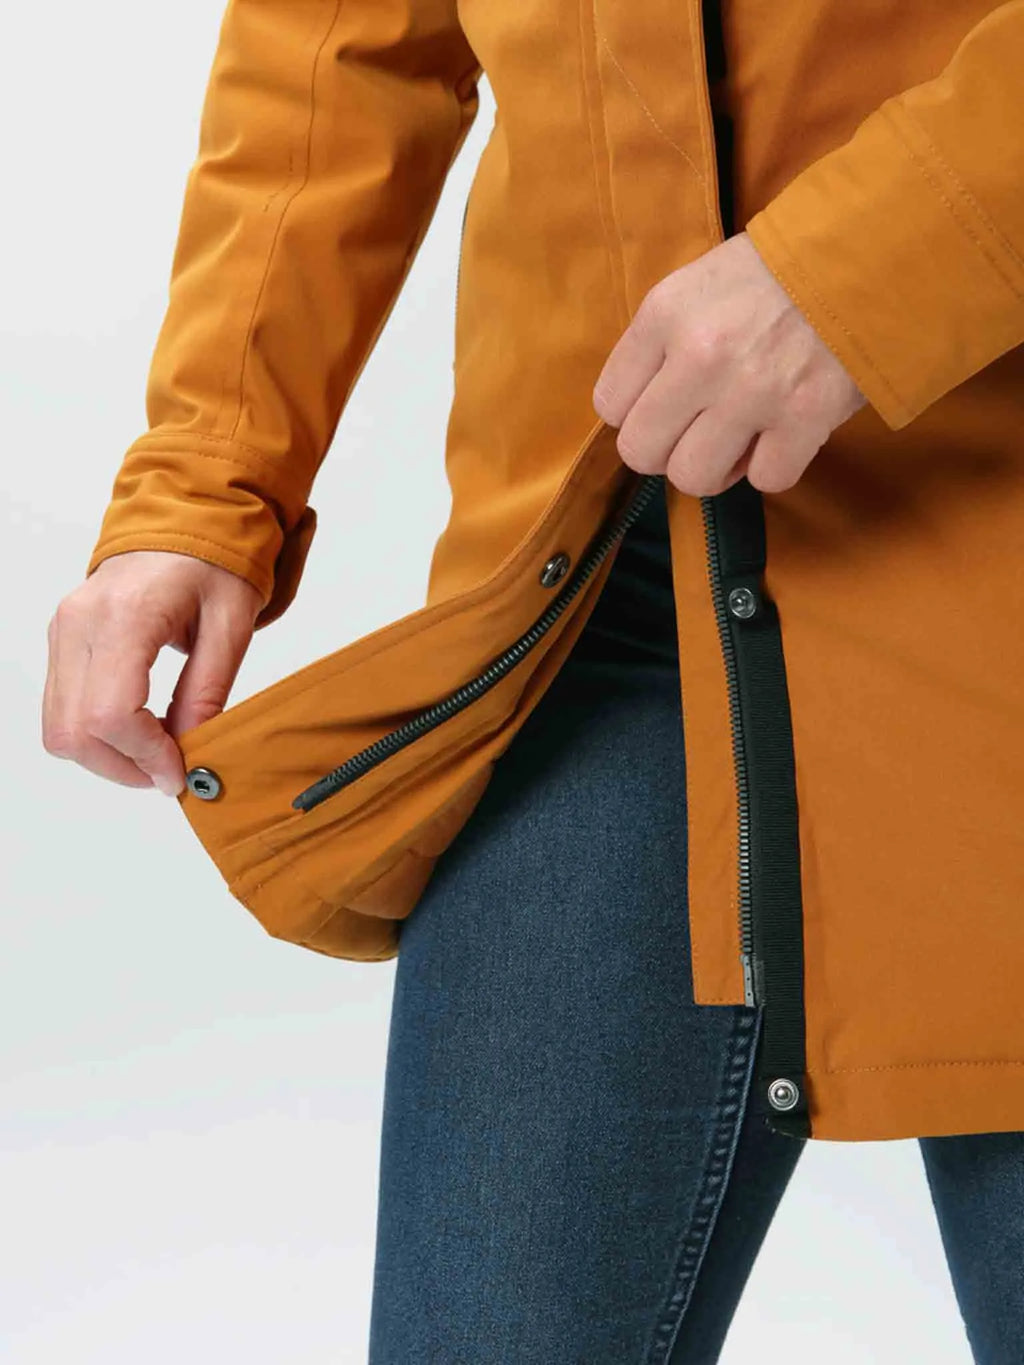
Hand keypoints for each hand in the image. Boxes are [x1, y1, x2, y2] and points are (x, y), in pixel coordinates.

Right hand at [42, 551, 263, 796]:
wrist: (183, 516)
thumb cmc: (213, 562)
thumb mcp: (231, 627)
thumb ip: (207, 692)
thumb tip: (189, 748)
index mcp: (126, 616)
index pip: (111, 714)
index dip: (145, 757)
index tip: (178, 773)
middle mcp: (81, 623)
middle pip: (76, 731)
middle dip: (124, 766)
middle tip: (169, 772)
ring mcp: (63, 630)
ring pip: (59, 728)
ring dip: (106, 757)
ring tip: (155, 752)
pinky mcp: (62, 638)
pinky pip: (61, 708)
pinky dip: (94, 733)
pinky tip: (137, 729)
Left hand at [592, 231, 866, 495]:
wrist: (871, 250)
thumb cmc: (779, 270)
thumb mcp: (700, 282)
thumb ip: (662, 342)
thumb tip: (643, 411)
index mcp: (666, 314)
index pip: (610, 405)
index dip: (638, 413)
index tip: (666, 404)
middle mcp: (701, 355)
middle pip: (642, 452)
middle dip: (666, 451)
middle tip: (696, 433)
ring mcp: (753, 390)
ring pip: (694, 477)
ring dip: (716, 467)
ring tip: (739, 439)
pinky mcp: (805, 417)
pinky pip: (765, 480)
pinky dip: (774, 466)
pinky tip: (783, 434)